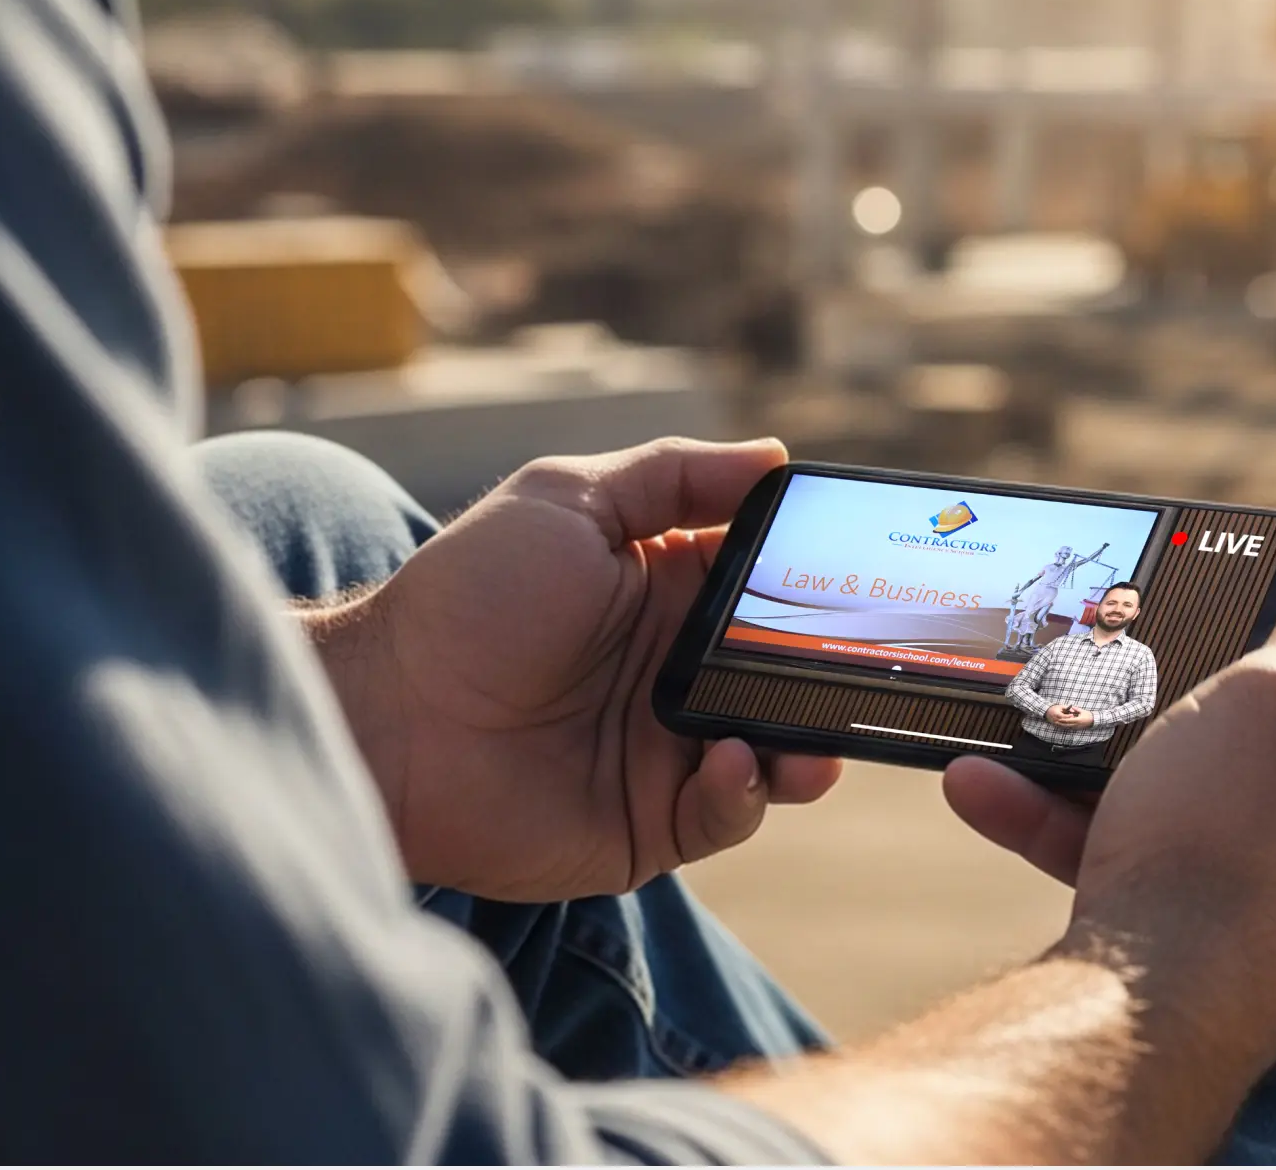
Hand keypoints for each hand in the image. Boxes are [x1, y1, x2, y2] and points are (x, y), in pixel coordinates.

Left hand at [312, 437, 842, 901]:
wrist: (389, 715)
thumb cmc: (468, 595)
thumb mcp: (570, 499)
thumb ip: (676, 475)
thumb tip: (776, 454)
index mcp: (674, 590)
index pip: (778, 585)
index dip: (831, 582)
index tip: (887, 575)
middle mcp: (683, 670)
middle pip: (794, 673)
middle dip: (842, 673)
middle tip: (881, 668)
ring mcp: (672, 749)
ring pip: (780, 749)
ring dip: (812, 742)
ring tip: (814, 736)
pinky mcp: (653, 822)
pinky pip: (728, 811)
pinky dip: (745, 789)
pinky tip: (726, 759)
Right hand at [944, 583, 1275, 1085]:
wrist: (1155, 1010)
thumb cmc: (1227, 837)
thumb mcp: (1275, 695)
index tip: (1242, 597)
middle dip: (1183, 688)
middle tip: (1130, 658)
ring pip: (1192, 794)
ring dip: (1100, 756)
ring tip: (1024, 721)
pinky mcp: (1214, 938)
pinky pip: (1147, 854)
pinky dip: (1077, 823)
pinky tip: (990, 793)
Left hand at [1045, 704, 1093, 727]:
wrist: (1093, 721)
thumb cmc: (1088, 715)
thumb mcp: (1082, 711)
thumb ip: (1076, 709)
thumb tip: (1072, 707)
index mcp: (1077, 720)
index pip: (1069, 720)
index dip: (1063, 720)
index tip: (1059, 719)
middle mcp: (1076, 724)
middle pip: (1067, 725)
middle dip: (1061, 724)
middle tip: (1056, 722)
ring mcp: (1077, 727)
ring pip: (1068, 727)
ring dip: (1063, 726)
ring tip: (1058, 724)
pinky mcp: (1077, 728)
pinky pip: (1071, 728)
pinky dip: (1066, 727)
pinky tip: (1063, 726)